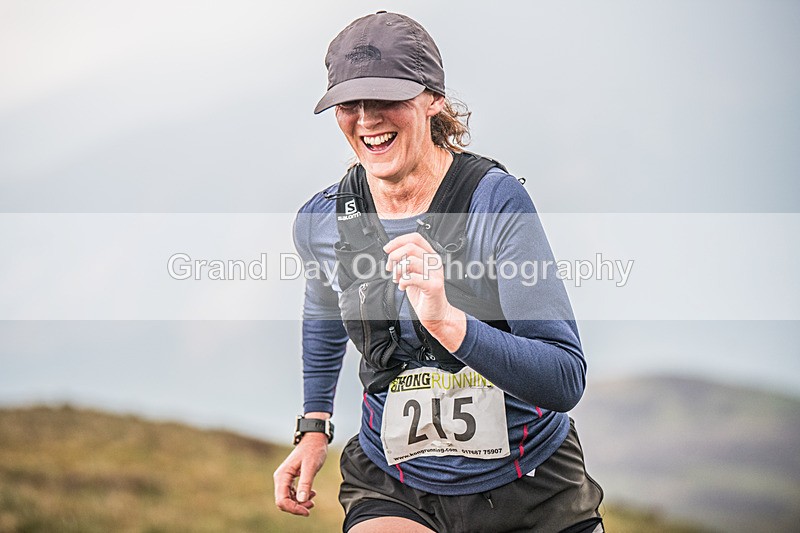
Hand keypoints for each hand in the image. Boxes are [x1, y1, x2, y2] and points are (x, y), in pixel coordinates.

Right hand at [273, 429, 327, 515]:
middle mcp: (281, 478)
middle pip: (283, 501)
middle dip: (297, 507)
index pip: (281, 500)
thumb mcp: (311, 466)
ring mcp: (286, 479)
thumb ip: (305, 483)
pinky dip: (301, 497)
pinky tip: (311, 494)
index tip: (307, 510)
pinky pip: (293, 493)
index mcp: (282, 476)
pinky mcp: (291, 479)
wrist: (315, 438)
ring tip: (313, 499)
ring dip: (299, 503)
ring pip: (288, 499)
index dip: (293, 508)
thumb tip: (301, 500)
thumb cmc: (313, 450)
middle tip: (311, 505)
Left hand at [384, 233, 465, 351]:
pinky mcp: (434, 286)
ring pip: (410, 261)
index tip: (387, 249)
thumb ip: (405, 261)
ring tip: (398, 279)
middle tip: (390, 268)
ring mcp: (435, 273)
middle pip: (410, 247)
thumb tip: (391, 253)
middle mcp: (434, 262)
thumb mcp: (412, 272)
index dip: (398, 241)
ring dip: (398, 270)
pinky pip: (412, 277)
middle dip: (394, 256)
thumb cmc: (423, 293)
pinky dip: (403, 282)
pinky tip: (403, 287)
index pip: (415, 238)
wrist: (435, 313)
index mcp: (430, 256)